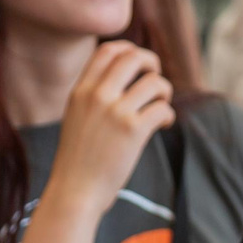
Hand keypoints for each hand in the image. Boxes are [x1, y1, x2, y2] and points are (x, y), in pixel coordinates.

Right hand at [47, 40, 173, 210]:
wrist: (74, 191)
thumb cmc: (78, 160)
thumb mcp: (76, 118)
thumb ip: (93, 97)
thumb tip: (125, 79)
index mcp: (80, 91)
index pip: (107, 51)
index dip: (129, 50)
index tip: (139, 64)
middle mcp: (97, 96)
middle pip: (133, 58)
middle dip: (151, 64)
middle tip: (155, 81)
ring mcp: (115, 112)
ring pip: (154, 83)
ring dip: (165, 92)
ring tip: (160, 107)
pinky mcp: (133, 130)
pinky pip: (163, 108)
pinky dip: (168, 116)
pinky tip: (163, 125)